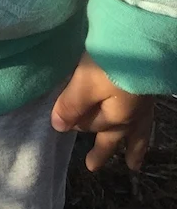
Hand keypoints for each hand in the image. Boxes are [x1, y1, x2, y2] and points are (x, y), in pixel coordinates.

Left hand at [51, 52, 153, 171]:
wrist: (143, 42)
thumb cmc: (111, 63)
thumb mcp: (85, 83)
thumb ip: (71, 105)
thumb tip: (58, 128)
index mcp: (113, 117)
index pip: (87, 125)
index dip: (73, 120)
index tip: (62, 117)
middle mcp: (130, 117)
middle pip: (112, 136)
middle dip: (101, 151)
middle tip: (92, 166)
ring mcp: (143, 106)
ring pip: (137, 134)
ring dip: (132, 149)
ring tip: (132, 165)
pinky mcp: (149, 92)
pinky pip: (147, 121)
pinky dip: (144, 131)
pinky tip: (143, 128)